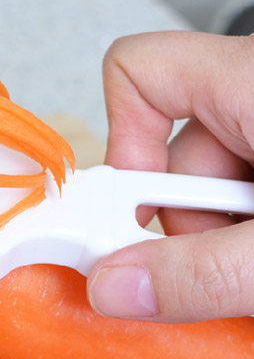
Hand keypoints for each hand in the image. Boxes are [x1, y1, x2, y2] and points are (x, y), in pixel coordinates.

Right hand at [87, 31, 253, 322]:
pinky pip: (240, 192)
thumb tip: (116, 288)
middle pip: (168, 150)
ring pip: (207, 183)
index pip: (139, 70)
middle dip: (184, 222)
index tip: (132, 207)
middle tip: (222, 269)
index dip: (120, 139)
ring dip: (220, 239)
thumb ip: (203, 273)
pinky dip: (244, 235)